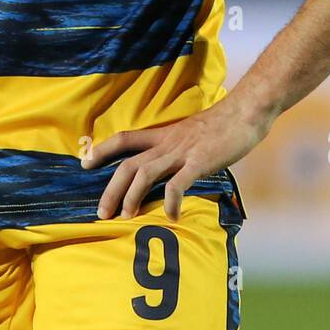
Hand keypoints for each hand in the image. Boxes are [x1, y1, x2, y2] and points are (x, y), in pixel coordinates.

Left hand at [81, 95, 272, 221]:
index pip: (124, 139)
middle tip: (101, 212)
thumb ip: (176, 148)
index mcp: (163, 135)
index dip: (102, 150)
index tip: (85, 163)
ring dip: (131, 197)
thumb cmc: (222, 125)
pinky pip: (179, 184)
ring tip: (126, 218)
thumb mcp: (190, 133)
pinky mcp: (199, 162)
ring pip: (145, 174)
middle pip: (128, 165)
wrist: (245, 111)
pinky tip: (171, 217)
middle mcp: (166, 144)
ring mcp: (182, 153)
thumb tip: (168, 166)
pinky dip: (172, 201)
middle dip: (111, 189)